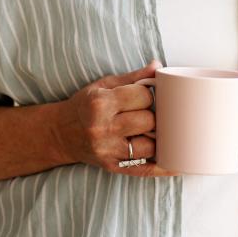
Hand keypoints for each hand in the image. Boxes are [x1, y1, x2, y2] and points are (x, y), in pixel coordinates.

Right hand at [53, 59, 178, 177]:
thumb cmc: (85, 106)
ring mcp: (108, 151)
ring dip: (156, 138)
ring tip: (151, 131)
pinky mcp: (112, 167)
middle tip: (147, 113)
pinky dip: (163, 167)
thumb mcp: (104, 86)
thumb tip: (158, 67)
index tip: (144, 97)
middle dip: (153, 116)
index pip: (144, 96)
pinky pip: (145, 170)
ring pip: (150, 146)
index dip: (149, 95)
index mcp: (100, 103)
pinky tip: (176, 163)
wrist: (60, 133)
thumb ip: (133, 77)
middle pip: (149, 121)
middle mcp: (103, 128)